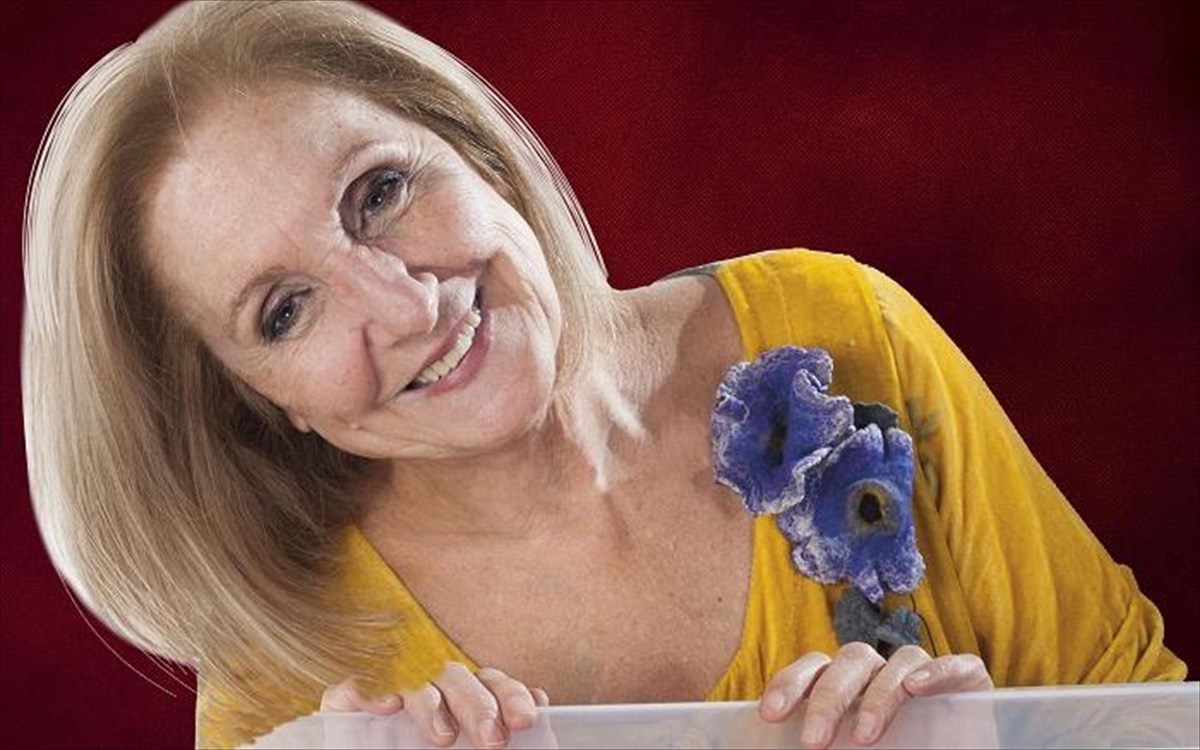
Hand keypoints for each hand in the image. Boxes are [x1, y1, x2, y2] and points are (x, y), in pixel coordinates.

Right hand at [320, 662, 549, 748]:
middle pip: (457, 677)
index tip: (528, 718)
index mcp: (462, 698)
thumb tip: (538, 706)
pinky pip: (357, 683)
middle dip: (478, 704)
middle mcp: (429, 687)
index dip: (511, 696)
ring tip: (443, 737)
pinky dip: (372, 690)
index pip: (491, 684)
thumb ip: (482, 737)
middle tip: (493, 739)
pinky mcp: (345, 699)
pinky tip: (387, 707)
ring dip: (431, 702)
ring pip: (412, 677)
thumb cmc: (414, 749)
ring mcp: (387, 688)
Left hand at [758, 643, 992, 747]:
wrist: (954, 749)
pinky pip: (957, 664)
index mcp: (848, 685)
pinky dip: (937, 671)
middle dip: (828, 699)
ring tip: (864, 738)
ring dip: (877, 697)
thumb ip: (832, 747)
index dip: (790, 684)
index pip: (813, 669)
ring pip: (896, 661)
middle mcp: (881, 673)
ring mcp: (924, 673)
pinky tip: (917, 688)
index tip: (770, 715)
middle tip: (814, 742)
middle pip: (849, 662)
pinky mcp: (969, 680)